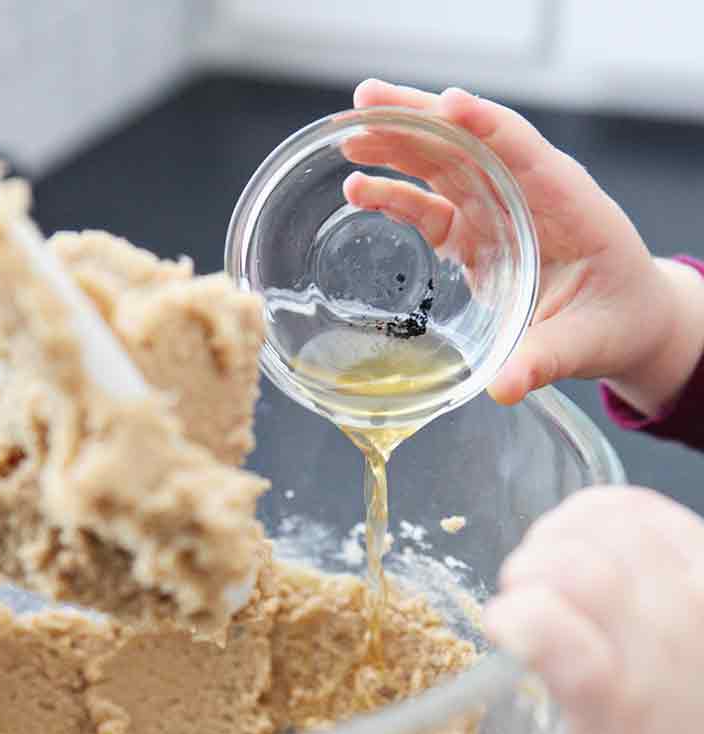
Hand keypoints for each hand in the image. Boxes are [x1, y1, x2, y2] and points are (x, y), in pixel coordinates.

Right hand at [346, 80, 703, 415]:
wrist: (624, 321)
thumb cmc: (617, 319)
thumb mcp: (585, 342)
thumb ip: (544, 360)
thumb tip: (501, 387)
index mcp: (565, 201)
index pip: (521, 148)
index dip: (484, 124)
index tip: (447, 105)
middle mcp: (526, 194)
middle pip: (468, 141)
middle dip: (418, 119)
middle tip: (366, 104)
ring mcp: (497, 211)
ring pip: (443, 165)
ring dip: (396, 147)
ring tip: (351, 142)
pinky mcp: (476, 235)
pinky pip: (431, 207)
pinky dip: (397, 197)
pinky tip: (361, 190)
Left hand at [483, 486, 703, 733]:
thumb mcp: (698, 643)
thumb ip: (657, 599)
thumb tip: (582, 571)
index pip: (629, 508)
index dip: (573, 523)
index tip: (554, 557)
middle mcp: (694, 600)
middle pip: (594, 526)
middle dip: (541, 548)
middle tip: (527, 591)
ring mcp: (659, 649)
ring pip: (572, 565)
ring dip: (525, 579)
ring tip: (514, 615)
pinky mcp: (618, 704)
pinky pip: (553, 632)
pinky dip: (518, 620)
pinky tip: (504, 630)